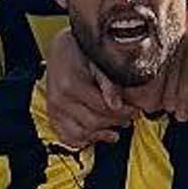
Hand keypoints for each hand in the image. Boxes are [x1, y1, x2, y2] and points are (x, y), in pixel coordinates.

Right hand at [41, 30, 136, 147]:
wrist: (62, 48)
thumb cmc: (81, 53)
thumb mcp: (98, 63)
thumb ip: (108, 85)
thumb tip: (117, 105)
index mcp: (72, 85)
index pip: (104, 108)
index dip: (123, 112)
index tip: (134, 110)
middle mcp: (60, 99)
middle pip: (93, 123)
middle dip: (114, 122)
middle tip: (128, 118)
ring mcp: (54, 109)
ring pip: (80, 134)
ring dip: (100, 135)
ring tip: (114, 131)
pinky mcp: (53, 115)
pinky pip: (66, 136)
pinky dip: (82, 140)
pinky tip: (96, 136)